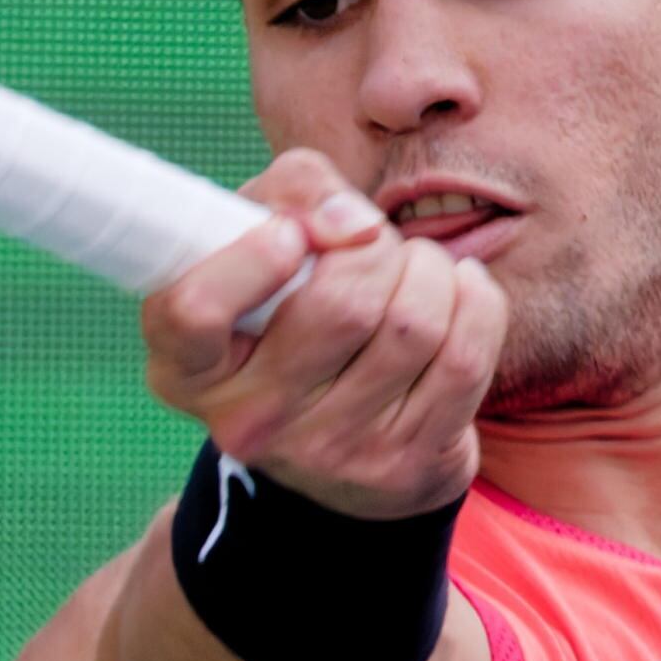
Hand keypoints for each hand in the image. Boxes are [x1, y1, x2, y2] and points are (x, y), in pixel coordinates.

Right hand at [139, 151, 507, 519]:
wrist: (337, 439)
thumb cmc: (288, 305)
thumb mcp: (261, 236)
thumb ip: (292, 193)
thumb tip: (355, 223)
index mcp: (187, 367)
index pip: (194, 312)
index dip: (249, 258)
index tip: (287, 236)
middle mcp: (251, 420)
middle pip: (344, 304)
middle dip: (377, 245)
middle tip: (371, 243)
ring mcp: (331, 452)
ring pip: (414, 324)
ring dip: (429, 268)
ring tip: (413, 268)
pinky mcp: (406, 467)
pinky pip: (466, 357)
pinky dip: (474, 300)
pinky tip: (454, 293)